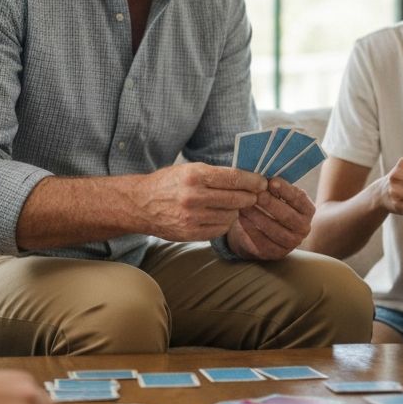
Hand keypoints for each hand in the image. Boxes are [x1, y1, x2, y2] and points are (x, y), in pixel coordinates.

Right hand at [139, 163, 264, 241]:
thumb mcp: (188, 169)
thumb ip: (215, 174)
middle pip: (236, 198)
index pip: (233, 178)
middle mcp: (193, 196)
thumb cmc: (167, 183)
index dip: (252, 180)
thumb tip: (246, 177)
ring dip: (236, 210)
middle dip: (250, 196)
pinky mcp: (191, 233)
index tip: (262, 182)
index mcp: (194, 175)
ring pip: (231, 215)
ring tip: (232, 205)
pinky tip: (220, 215)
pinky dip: (224, 223)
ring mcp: (192, 217)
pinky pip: (220, 229)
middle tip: (254, 195)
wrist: (140, 204)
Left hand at [230, 178, 314, 259]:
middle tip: (255, 194)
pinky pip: (262, 241)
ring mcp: (290, 243)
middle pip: (287, 216)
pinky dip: (250, 229)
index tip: (271, 181)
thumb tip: (262, 174)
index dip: (286, 190)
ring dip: (258, 216)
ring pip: (274, 230)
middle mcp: (303, 228)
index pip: (299, 199)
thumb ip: (275, 185)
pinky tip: (241, 218)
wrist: (262, 229)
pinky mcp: (275, 253)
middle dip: (270, 203)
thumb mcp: (277, 194)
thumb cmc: (270, 204)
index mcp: (307, 210)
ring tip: (244, 204)